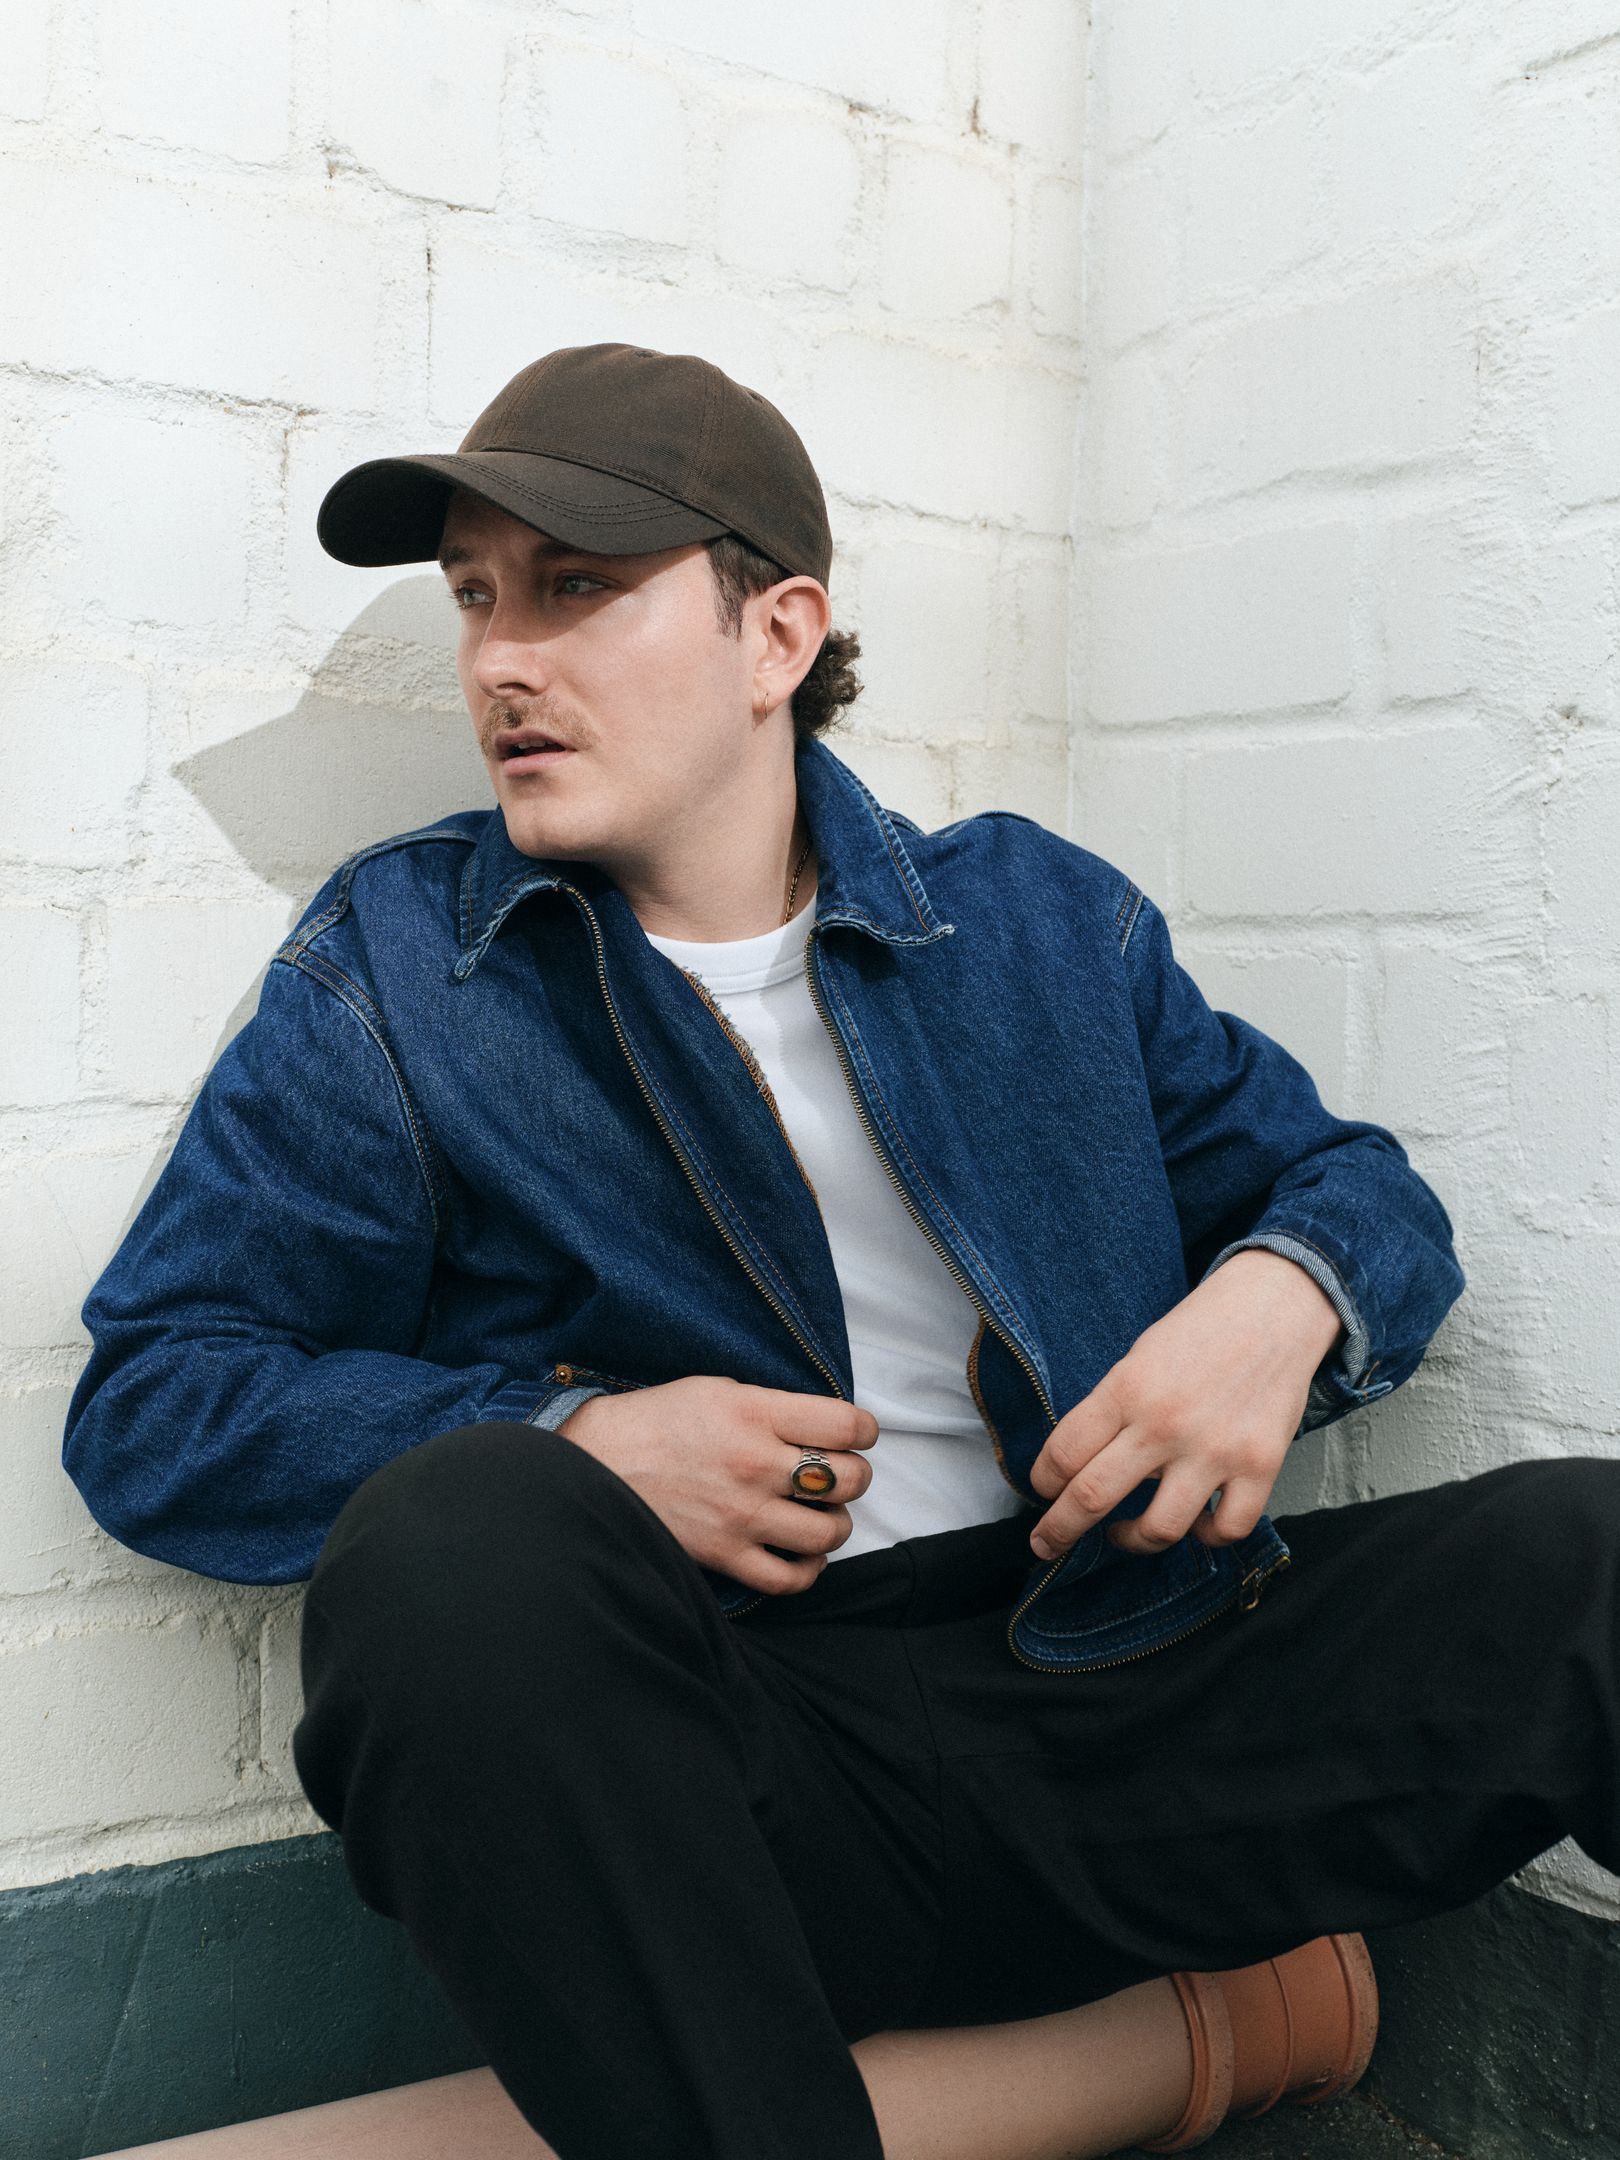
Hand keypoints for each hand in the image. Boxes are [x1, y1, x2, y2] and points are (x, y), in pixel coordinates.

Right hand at [556, 1375, 877, 1594]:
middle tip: (841, 1472)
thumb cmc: (651, 1422)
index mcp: (754, 1414)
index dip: (864, 1429)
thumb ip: (770, 1407)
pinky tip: (805, 1555)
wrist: (591, 1467)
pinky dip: (809, 1570)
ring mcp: (742, 1515)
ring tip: (823, 1513)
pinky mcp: (725, 1556)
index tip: (858, 1433)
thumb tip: (818, 1426)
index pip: (845, 1424)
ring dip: (837, 1523)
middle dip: (855, 1475)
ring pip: (829, 1532)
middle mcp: (755, 1465)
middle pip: (848, 1479)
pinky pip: (789, 1578)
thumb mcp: (714, 1389)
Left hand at [1026, 1249, 1343, 1560]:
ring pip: (1159, 1529)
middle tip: (1045, 1544)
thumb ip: (1111, 1411)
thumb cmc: (1198, 1334)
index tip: (1040, 1491)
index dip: (1041, 1482)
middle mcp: (1166, 1423)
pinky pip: (1227, 1529)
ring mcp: (1215, 1449)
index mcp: (1127, 1389)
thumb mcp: (1137, 1359)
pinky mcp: (1260, 1467)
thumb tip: (1079, 1468)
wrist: (1273, 1310)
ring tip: (1124, 1533)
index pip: (1063, 1453)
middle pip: (1092, 1497)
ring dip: (1132, 1541)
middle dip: (1058, 1530)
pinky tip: (1194, 1520)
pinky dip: (1206, 1536)